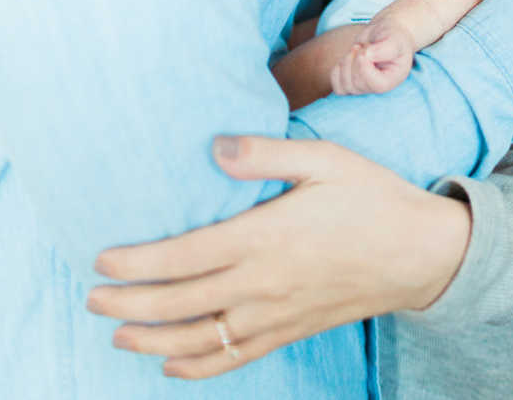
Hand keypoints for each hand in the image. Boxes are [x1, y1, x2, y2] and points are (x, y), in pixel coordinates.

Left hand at [87, 136, 470, 380]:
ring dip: (152, 339)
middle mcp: (263, 283)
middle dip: (129, 304)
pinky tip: (172, 363)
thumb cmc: (371, 195)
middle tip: (92, 297)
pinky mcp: (291, 331)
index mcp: (265, 237)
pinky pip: (234, 357)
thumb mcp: (324, 158)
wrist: (420, 253)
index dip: (137, 264)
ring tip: (117, 333)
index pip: (185, 256)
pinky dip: (198, 366)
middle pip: (180, 303)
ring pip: (200, 338)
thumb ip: (267, 152)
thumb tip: (214, 147)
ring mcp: (276, 314)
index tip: (102, 262)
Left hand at [330, 18, 414, 94]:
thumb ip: (387, 47)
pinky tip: (347, 57)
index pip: (376, 85)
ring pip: (344, 87)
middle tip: (362, 46)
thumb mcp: (395, 38)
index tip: (365, 50)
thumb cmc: (392, 35)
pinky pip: (336, 86)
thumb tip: (369, 55)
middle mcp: (376, 88)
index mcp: (391, 80)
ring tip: (356, 49)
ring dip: (345, 63)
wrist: (382, 33)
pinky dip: (337, 70)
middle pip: (357, 84)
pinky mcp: (350, 83)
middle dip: (354, 61)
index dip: (364, 68)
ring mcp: (362, 88)